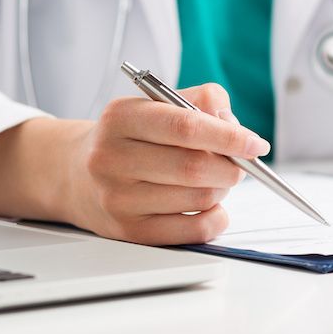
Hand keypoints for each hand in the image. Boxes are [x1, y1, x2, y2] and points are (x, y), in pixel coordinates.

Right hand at [63, 84, 269, 244]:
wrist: (76, 172)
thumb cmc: (130, 136)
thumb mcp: (157, 104)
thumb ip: (203, 101)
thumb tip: (234, 125)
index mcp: (122, 118)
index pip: (186, 126)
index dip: (230, 136)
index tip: (256, 144)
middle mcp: (112, 158)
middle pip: (195, 167)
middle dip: (231, 167)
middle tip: (238, 163)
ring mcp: (118, 198)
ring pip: (199, 198)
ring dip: (222, 190)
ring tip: (214, 179)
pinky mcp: (129, 231)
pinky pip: (193, 230)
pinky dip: (215, 217)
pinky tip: (209, 205)